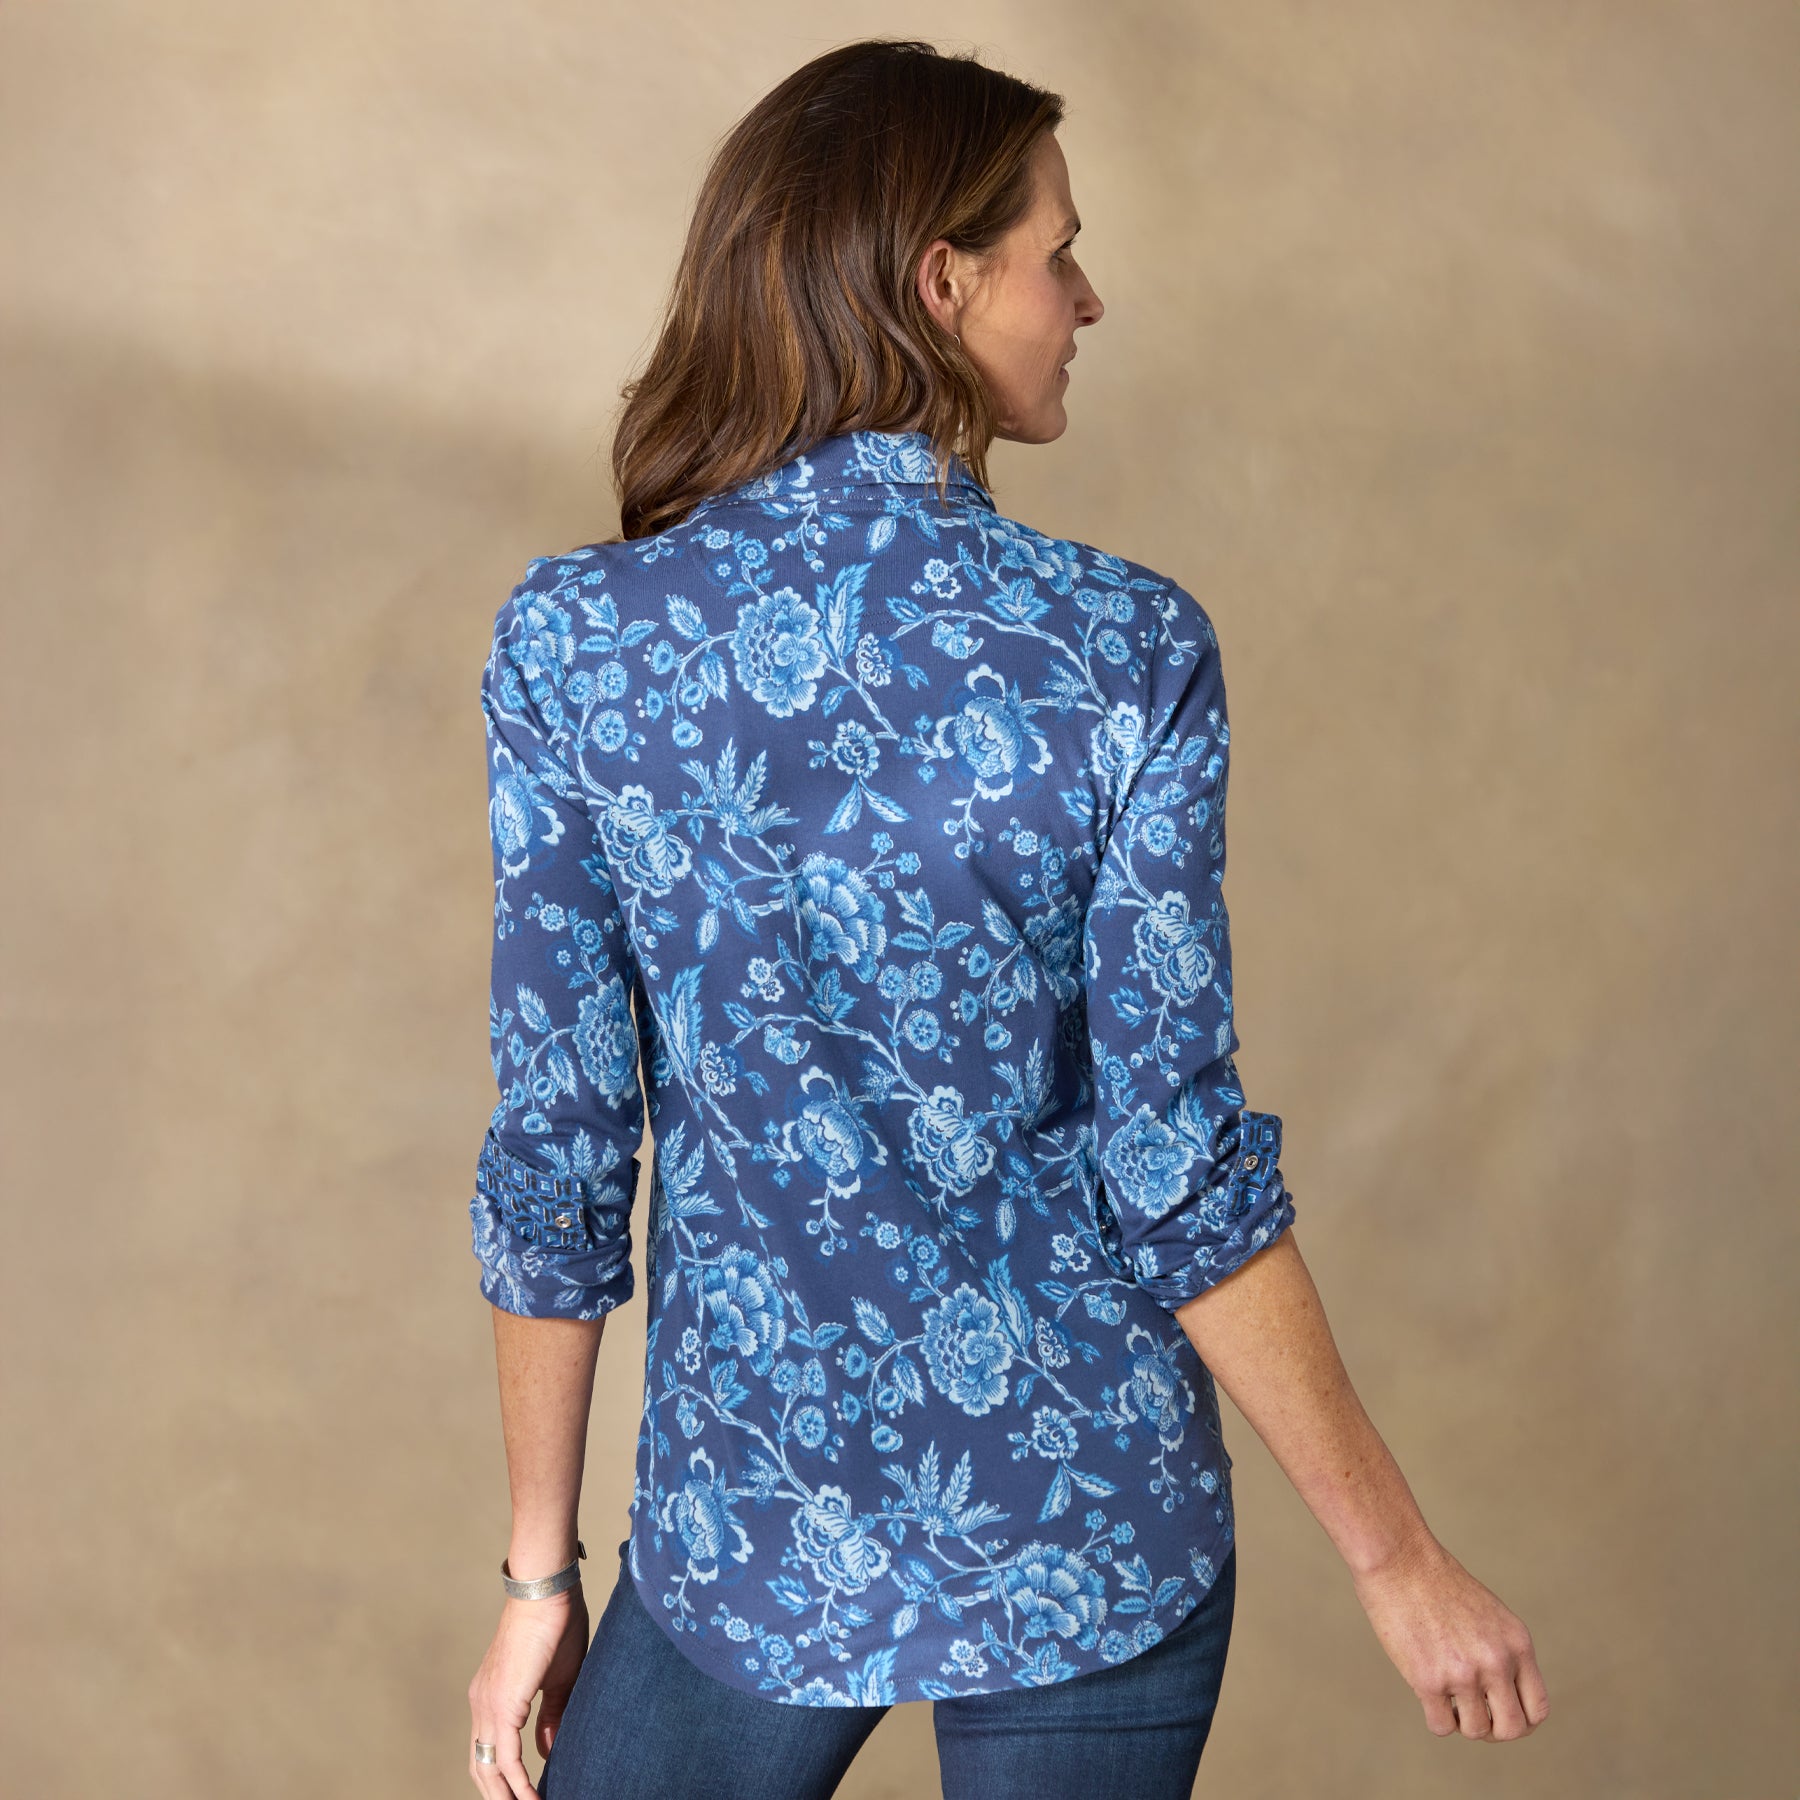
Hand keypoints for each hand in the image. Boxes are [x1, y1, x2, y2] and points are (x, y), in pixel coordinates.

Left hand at [468, 1589, 589, 1797]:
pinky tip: (532, 1798)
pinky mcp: (502, 1705)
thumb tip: (546, 1753)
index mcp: (491, 1696)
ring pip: (488, 1767)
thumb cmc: (556, 1625)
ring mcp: (488, 1705)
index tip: (522, 1796)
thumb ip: (551, 1717)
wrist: (547, 1593)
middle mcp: (481, 1704)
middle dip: (498, 1794)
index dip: (500, 1778)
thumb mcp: (558, 1679)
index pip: (487, 1749)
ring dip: (506, 1794)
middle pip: (480, 1766)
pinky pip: (506, 1758)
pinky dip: (518, 1783)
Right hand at [1351, 1534, 1549, 1741]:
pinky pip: (1441, 1726)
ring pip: (1475, 1731)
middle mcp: (1497, 1662)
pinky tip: (1426, 1692)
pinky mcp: (1428, 1680)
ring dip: (1460, 1720)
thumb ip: (1503, 1653)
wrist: (1399, 1558)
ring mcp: (1464, 1673)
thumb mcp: (1489, 1615)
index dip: (1520, 1721)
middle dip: (1492, 1730)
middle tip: (1471, 1712)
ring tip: (1445, 1695)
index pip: (1537, 1709)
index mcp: (1517, 1644)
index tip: (1498, 1713)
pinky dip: (1435, 1717)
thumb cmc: (1437, 1582)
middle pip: (1512, 1729)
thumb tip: (1500, 1697)